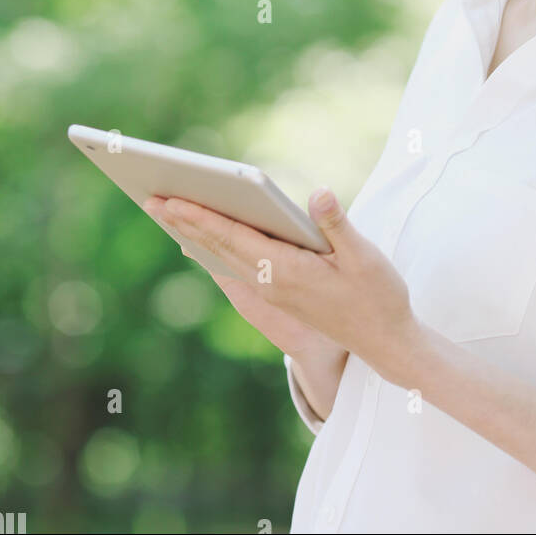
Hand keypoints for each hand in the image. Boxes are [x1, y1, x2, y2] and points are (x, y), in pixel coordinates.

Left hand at [142, 188, 419, 384]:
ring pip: (222, 256)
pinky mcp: (279, 293)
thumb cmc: (378, 295)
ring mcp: (273, 291)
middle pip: (218, 246)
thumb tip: (318, 192)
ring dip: (193, 233)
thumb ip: (337, 224)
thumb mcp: (364, 255)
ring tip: (166, 213)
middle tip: (150, 198)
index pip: (234, 237)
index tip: (171, 199)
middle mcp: (271, 282)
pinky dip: (214, 248)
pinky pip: (235, 266)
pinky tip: (201, 239)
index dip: (200, 216)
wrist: (386, 342)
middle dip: (184, 221)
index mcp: (287, 271)